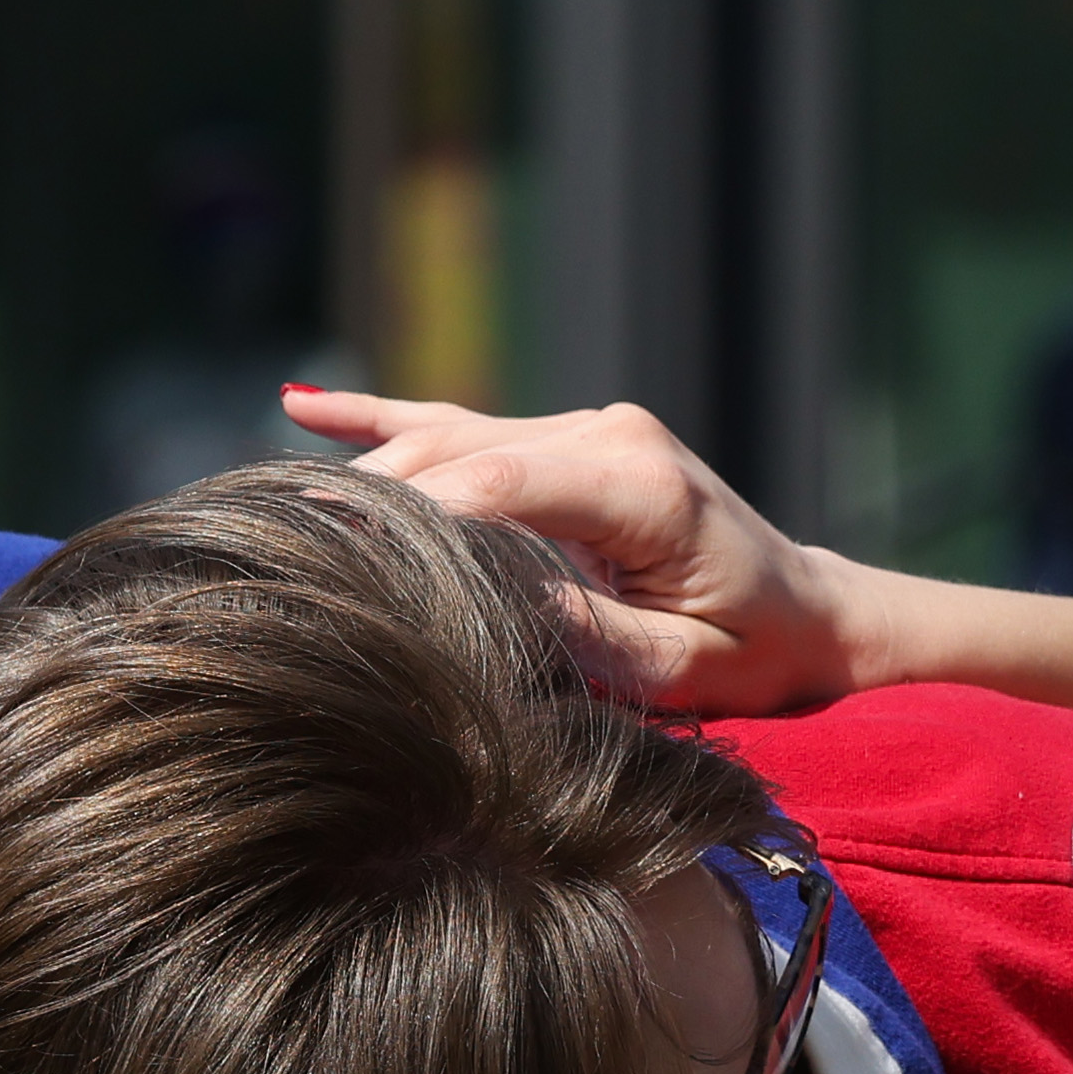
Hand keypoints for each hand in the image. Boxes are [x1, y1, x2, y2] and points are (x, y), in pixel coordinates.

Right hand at [280, 388, 877, 713]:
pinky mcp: (568, 439)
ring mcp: (586, 427)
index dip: (402, 518)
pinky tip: (301, 403)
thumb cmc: (752, 653)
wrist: (808, 613)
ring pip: (447, 441)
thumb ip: (574, 633)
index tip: (324, 556)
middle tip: (273, 555)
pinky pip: (461, 421)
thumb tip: (466, 608)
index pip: (490, 485)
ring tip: (263, 510)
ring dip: (362, 476)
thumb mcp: (671, 670)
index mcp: (640, 486)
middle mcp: (609, 435)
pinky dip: (384, 417)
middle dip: (365, 504)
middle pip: (455, 458)